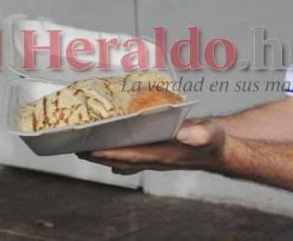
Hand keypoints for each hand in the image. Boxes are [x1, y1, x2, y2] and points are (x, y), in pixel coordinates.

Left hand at [76, 119, 226, 174]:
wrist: (218, 149)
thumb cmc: (213, 141)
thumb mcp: (209, 135)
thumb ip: (198, 135)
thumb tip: (183, 134)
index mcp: (164, 155)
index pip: (130, 155)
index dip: (109, 153)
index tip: (89, 149)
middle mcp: (155, 159)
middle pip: (119, 159)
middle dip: (97, 154)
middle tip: (74, 146)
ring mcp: (153, 157)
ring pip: (121, 158)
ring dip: (103, 153)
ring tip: (83, 145)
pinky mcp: (155, 151)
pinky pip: (130, 152)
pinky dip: (116, 149)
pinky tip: (109, 144)